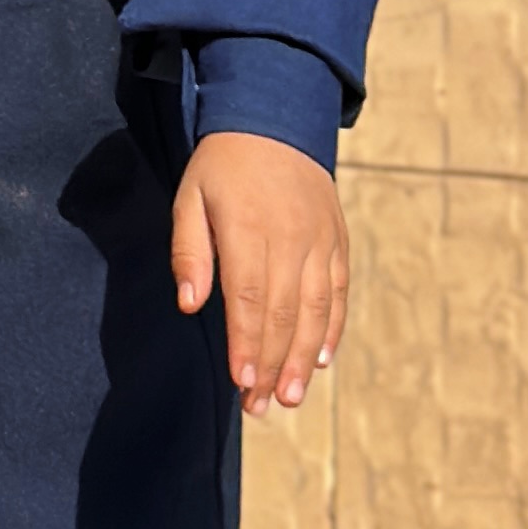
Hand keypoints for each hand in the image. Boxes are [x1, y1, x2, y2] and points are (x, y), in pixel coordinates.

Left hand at [172, 131, 347, 416]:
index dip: (248, 343)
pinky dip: (333, 328)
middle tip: (261, 406)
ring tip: (292, 397)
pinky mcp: (337, 242)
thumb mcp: (190, 198)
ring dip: (305, 358)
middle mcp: (291, 239)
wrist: (275, 122)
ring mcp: (319, 241)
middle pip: (284, 313)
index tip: (241, 381)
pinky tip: (323, 359)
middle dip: (273, 364)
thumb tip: (191, 304)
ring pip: (316, 310)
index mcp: (249, 229)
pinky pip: (338, 292)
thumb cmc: (222, 167)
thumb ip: (189, 251)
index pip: (249, 298)